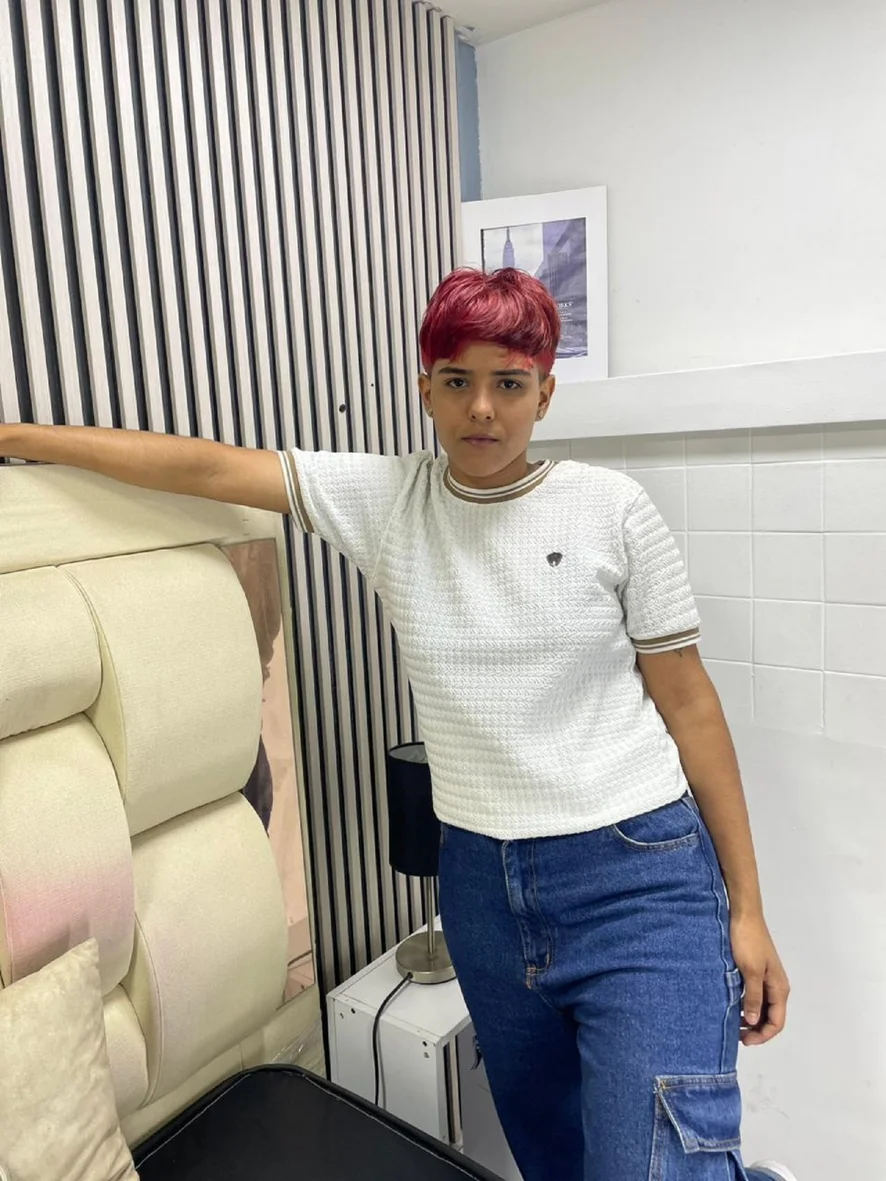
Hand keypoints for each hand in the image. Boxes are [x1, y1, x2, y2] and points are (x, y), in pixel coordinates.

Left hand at [731, 914, 789, 1045]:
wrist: (743, 914)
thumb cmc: (747, 941)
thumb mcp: (750, 971)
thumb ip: (753, 997)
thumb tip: (754, 1022)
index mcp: (779, 988)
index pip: (777, 1022)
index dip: (763, 1035)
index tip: (744, 1040)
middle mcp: (776, 985)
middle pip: (771, 1017)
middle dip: (756, 1029)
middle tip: (737, 1036)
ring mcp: (766, 978)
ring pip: (762, 1007)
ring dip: (750, 1017)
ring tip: (732, 1023)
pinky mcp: (755, 971)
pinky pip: (754, 995)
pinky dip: (745, 1004)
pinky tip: (732, 1005)